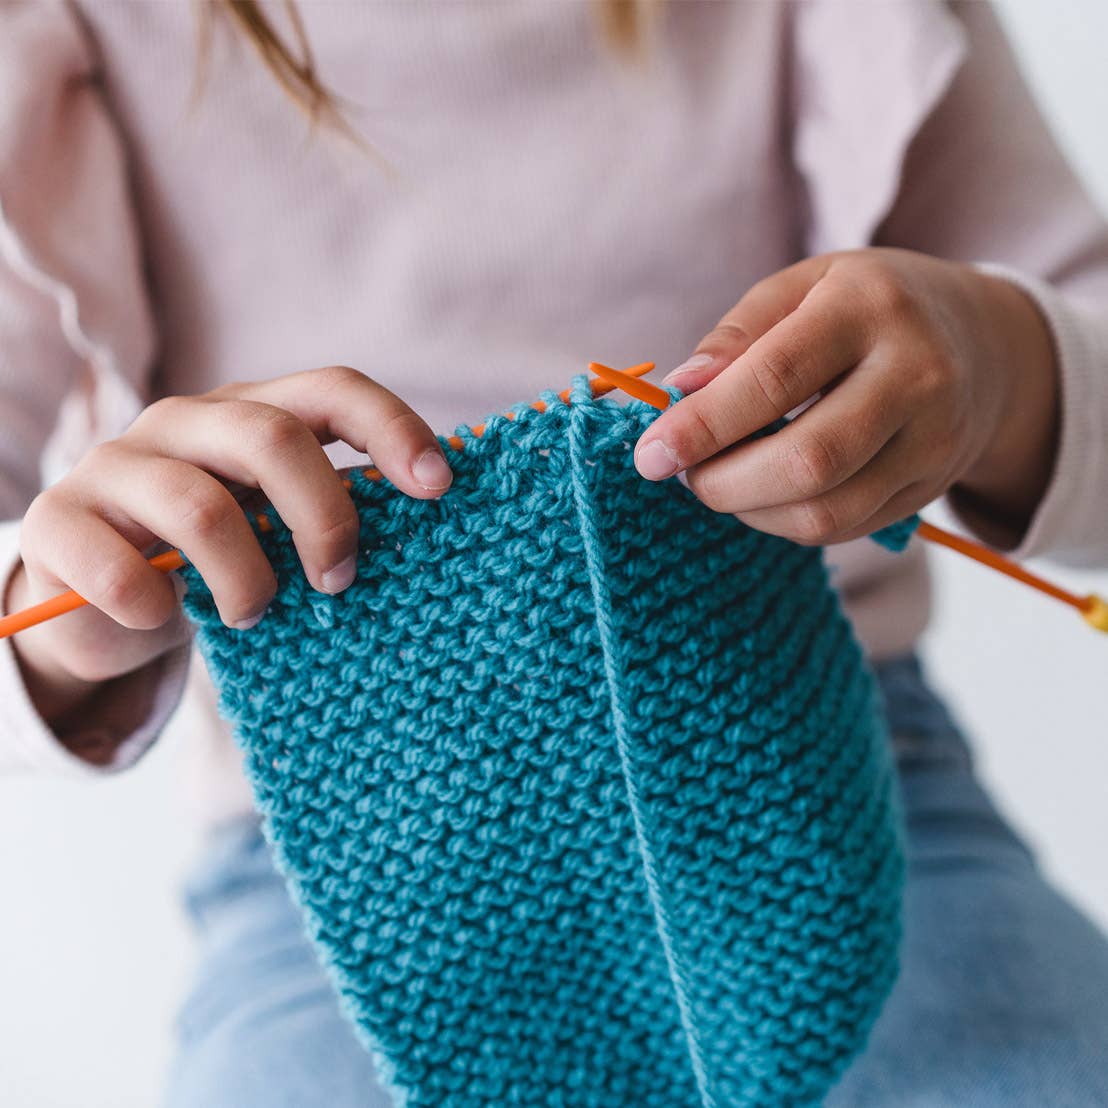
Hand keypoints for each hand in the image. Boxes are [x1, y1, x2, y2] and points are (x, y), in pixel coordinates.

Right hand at [8, 366, 451, 719]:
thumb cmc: (217, 562)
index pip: (332, 390)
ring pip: (203, 508)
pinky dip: (156, 605)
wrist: (101, 601)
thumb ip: (330, 515)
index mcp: (251, 415)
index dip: (391, 428)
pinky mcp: (60, 520)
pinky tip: (166, 616)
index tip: (439, 486)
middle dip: (324, 516)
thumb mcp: (279, 531)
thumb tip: (428, 530)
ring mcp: (116, 465)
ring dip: (247, 581)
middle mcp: (184, 421)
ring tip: (255, 615)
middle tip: (338, 581)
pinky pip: (120, 569)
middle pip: (273, 439)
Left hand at [634, 248, 1058, 545]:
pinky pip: (843, 529)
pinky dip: (785, 523)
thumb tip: (681, 391)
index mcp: (868, 307)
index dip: (703, 426)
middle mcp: (916, 375)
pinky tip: (764, 494)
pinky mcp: (932, 488)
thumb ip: (737, 335)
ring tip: (719, 483)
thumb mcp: (801, 287)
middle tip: (683, 476)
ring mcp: (934, 440)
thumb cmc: (865, 307)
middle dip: (723, 484)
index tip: (650, 456)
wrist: (982, 343)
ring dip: (750, 511)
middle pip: (807, 460)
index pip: (775, 378)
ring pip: (826, 512)